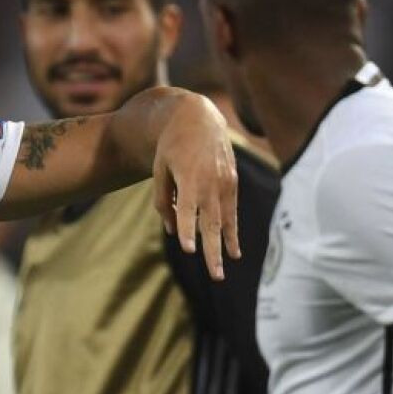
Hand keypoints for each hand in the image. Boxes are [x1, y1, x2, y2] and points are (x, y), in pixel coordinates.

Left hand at [152, 94, 239, 279]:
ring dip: (225, 246)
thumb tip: (172, 230)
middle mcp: (210, 182)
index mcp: (189, 177)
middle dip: (212, 250)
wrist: (198, 118)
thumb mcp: (159, 168)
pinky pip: (232, 212)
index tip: (188, 249)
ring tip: (223, 270)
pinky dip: (232, 231)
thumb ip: (163, 199)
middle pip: (211, 222)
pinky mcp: (232, 182)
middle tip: (215, 275)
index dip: (188, 229)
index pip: (188, 208)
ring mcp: (225, 182)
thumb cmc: (172, 146)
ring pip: (225, 220)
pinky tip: (233, 250)